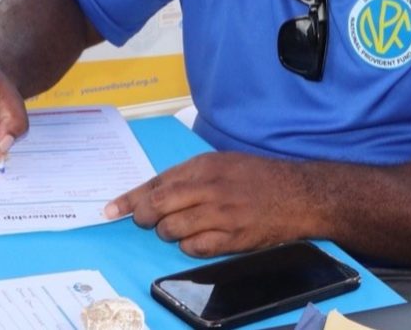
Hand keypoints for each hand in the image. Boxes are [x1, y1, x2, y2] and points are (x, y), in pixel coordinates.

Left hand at [104, 152, 320, 257]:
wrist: (300, 194)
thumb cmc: (258, 178)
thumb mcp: (222, 163)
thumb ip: (189, 175)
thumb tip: (154, 190)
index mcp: (204, 166)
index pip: (156, 183)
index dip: (130, 199)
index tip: (110, 210)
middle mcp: (210, 188)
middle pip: (158, 206)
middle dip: (143, 217)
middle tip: (144, 222)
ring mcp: (222, 214)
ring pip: (172, 229)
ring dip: (167, 233)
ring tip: (175, 230)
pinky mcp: (233, 238)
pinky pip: (195, 248)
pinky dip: (188, 247)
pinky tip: (196, 240)